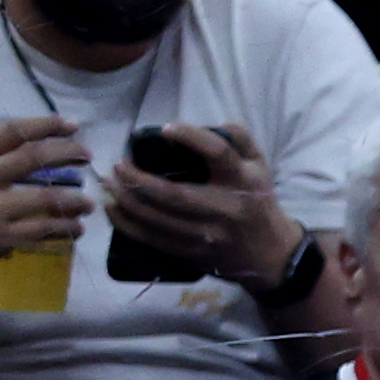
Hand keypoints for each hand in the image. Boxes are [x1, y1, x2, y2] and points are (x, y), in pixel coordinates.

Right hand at [0, 115, 92, 279]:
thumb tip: (30, 154)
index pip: (14, 131)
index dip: (47, 125)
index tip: (72, 126)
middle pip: (33, 158)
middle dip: (67, 154)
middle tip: (87, 158)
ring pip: (44, 198)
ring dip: (73, 200)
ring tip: (88, 204)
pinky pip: (40, 230)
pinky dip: (62, 229)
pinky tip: (75, 229)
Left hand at [96, 122, 292, 289]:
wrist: (270, 256)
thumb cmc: (260, 202)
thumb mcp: (260, 165)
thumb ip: (239, 138)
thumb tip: (211, 123)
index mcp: (241, 181)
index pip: (217, 154)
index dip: (191, 138)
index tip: (166, 128)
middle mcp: (223, 209)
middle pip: (174, 195)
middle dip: (139, 180)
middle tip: (118, 165)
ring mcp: (205, 236)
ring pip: (159, 220)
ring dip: (128, 202)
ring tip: (109, 184)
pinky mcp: (191, 253)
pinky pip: (154, 241)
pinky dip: (129, 226)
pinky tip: (113, 210)